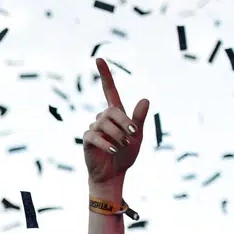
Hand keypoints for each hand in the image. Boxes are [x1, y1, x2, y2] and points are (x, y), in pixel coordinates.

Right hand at [83, 58, 150, 193]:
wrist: (113, 174)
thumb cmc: (125, 154)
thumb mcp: (137, 137)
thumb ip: (139, 119)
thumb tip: (145, 99)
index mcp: (115, 114)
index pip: (109, 90)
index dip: (105, 75)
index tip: (99, 59)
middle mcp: (103, 118)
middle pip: (111, 110)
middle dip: (124, 122)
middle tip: (132, 136)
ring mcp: (93, 128)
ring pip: (104, 123)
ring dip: (117, 135)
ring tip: (122, 146)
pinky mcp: (87, 139)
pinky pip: (95, 135)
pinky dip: (106, 143)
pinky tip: (113, 150)